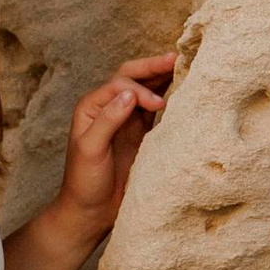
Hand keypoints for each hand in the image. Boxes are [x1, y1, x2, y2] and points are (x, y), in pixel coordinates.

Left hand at [53, 53, 175, 238]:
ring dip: (163, 78)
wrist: (90, 211)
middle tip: (178, 58)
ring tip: (186, 67)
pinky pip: (155, 109)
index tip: (157, 106)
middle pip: (132, 77)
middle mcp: (108, 108)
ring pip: (146, 90)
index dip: (140, 90)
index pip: (120, 85)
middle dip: (154, 67)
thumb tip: (130, 93)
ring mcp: (126, 120)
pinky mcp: (139, 134)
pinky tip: (184, 92)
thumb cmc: (84, 182)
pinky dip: (169, 98)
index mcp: (92, 107)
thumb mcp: (90, 150)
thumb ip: (108, 120)